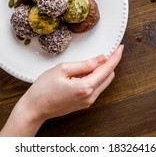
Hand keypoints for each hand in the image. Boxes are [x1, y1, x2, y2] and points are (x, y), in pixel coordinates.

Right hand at [0, 44, 123, 135]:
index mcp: (86, 87)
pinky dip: (95, 78)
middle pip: (109, 76)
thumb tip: (101, 59)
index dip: (115, 57)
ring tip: (92, 61)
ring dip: (102, 71)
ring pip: (103, 83)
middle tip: (108, 51)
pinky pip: (95, 88)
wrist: (34, 108)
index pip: (107, 69)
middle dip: (110, 63)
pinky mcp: (83, 104)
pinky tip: (85, 72)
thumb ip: (85, 64)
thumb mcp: (63, 69)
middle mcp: (90, 97)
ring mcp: (87, 102)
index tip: (120, 48)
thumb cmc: (44, 89)